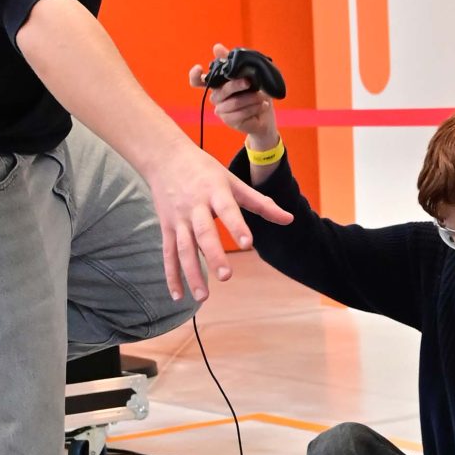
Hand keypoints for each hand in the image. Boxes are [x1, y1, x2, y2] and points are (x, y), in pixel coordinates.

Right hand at [147, 137, 289, 304]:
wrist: (165, 157)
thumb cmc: (205, 170)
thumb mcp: (233, 181)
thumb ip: (261, 203)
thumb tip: (290, 219)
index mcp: (214, 191)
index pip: (227, 209)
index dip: (237, 226)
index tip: (248, 243)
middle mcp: (194, 207)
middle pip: (203, 233)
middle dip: (214, 255)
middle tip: (226, 277)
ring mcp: (178, 219)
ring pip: (183, 248)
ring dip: (191, 273)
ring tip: (203, 297)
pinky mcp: (167, 227)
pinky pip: (168, 254)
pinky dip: (172, 275)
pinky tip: (177, 295)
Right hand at [190, 42, 275, 140]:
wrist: (265, 115)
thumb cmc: (255, 92)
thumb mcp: (248, 74)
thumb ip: (232, 62)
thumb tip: (216, 47)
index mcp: (217, 84)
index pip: (198, 81)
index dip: (195, 75)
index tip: (199, 68)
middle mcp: (216, 97)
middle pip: (221, 90)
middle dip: (237, 85)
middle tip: (249, 82)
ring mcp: (221, 110)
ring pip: (234, 103)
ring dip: (251, 99)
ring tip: (262, 97)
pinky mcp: (229, 121)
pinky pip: (240, 114)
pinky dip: (254, 108)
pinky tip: (263, 105)